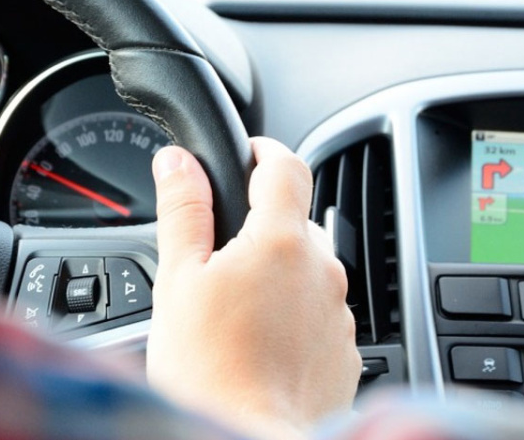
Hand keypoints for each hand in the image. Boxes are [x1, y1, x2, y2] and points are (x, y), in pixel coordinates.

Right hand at [146, 137, 360, 439]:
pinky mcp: (344, 354)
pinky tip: (259, 346)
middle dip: (260, 231)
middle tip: (217, 263)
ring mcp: (338, 315)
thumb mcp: (179, 280)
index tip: (246, 156)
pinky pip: (319, 318)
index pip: (286, 165)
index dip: (263, 151)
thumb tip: (178, 160)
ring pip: (308, 274)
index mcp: (281, 240)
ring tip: (234, 316)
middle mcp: (323, 271)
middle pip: (295, 223)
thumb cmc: (210, 371)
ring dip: (278, 279)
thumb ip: (184, 210)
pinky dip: (294, 321)